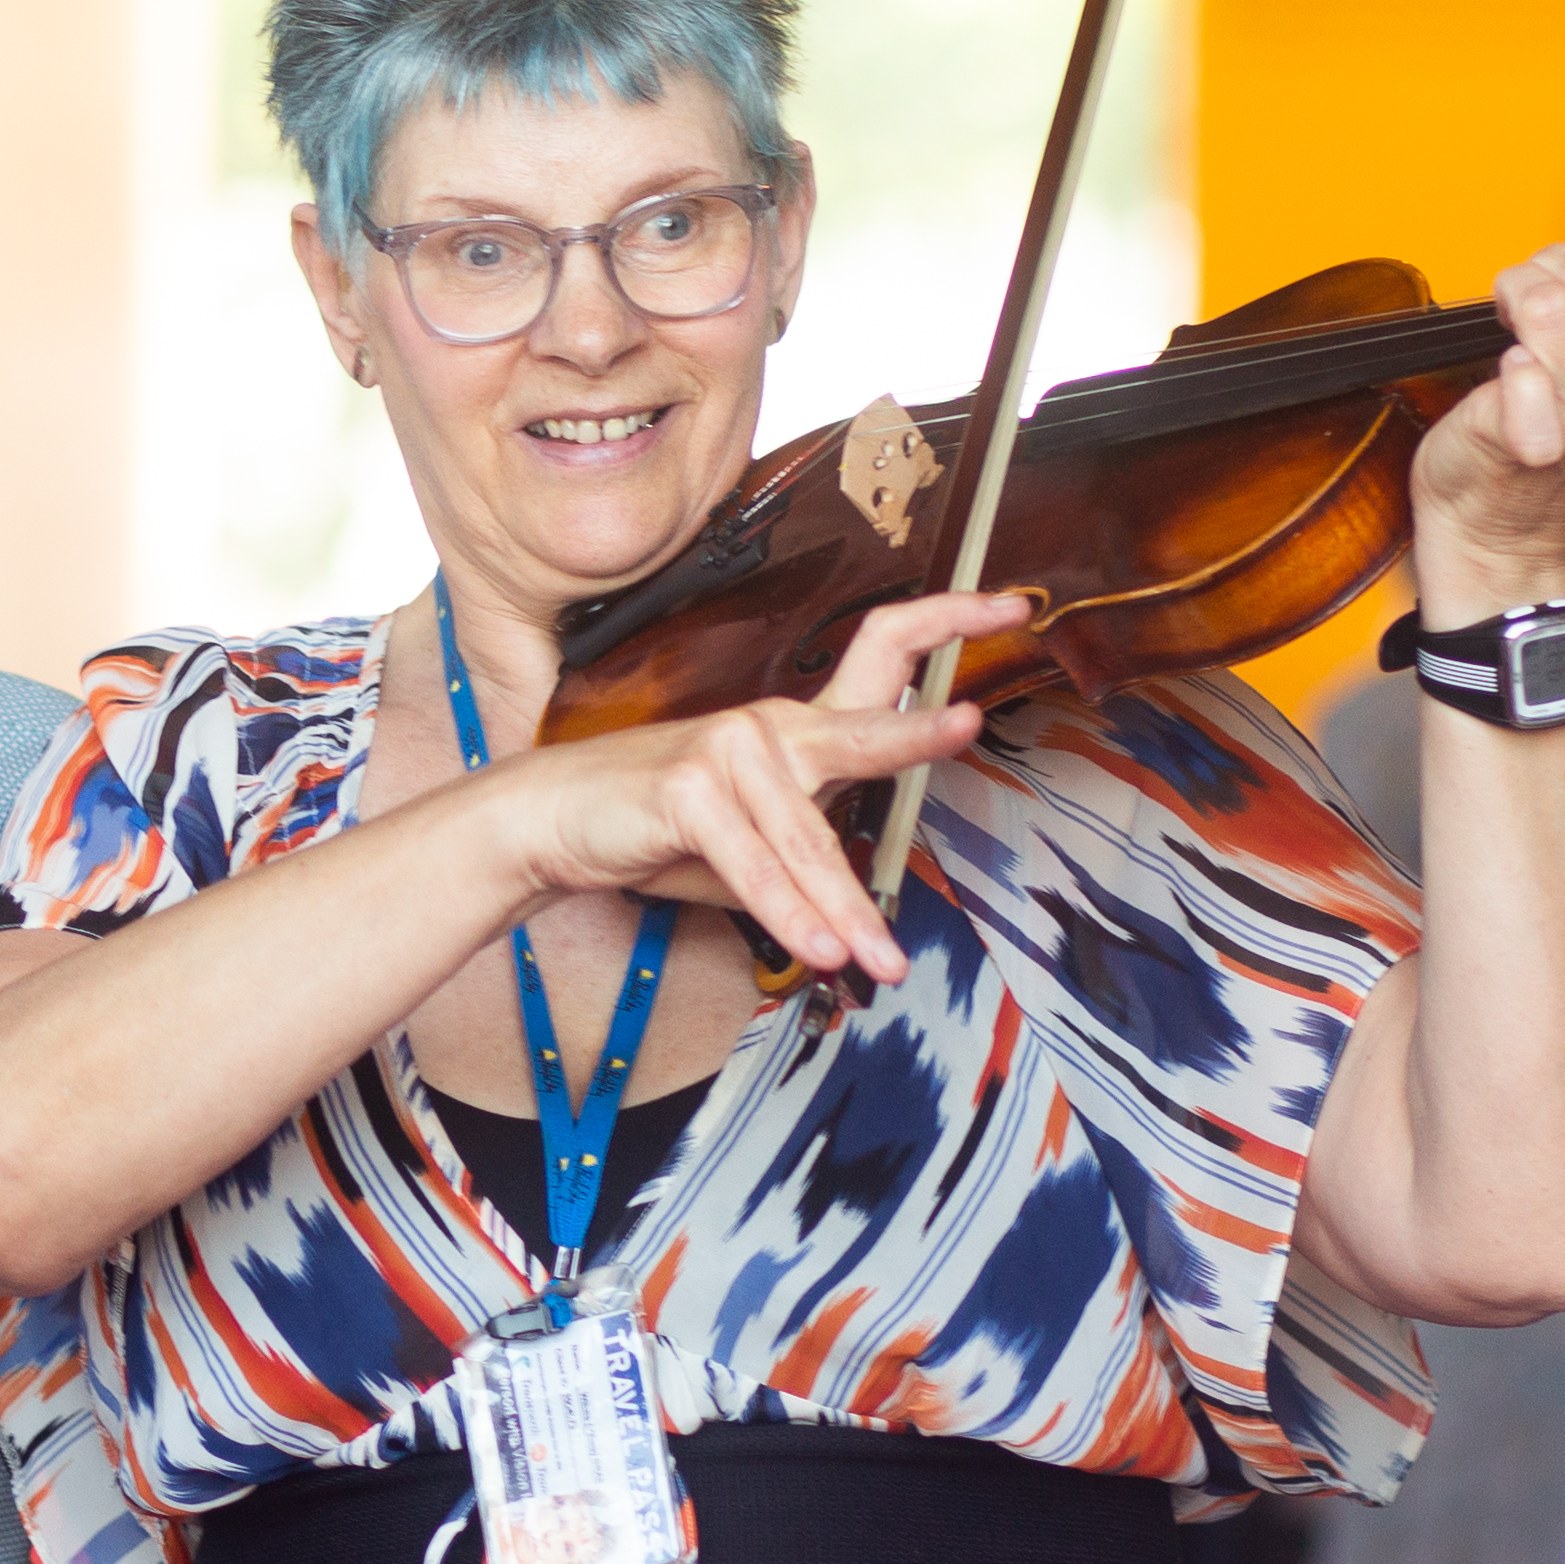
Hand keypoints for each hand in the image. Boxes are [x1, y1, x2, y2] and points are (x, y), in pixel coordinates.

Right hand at [479, 587, 1018, 990]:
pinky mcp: (689, 790)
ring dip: (844, 911)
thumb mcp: (752, 849)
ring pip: (808, 842)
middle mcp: (771, 730)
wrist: (555, 822)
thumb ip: (809, 865)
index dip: (948, 625)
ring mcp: (730, 752)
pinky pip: (753, 866)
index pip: (882, 656)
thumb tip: (860, 917)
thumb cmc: (658, 830)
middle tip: (970, 724)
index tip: (1009, 607)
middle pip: (861, 728)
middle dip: (919, 731)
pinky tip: (817, 946)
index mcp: (796, 731)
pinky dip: (786, 913)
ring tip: (879, 956)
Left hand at [1409, 243, 1564, 614]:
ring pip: (1547, 305)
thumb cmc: (1563, 425)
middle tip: (1538, 295)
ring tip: (1510, 320)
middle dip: (1555, 265)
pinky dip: (1503, 359)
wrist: (1502, 521)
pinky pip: (1522, 372)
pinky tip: (1504, 372)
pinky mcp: (1528, 442)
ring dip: (1515, 293)